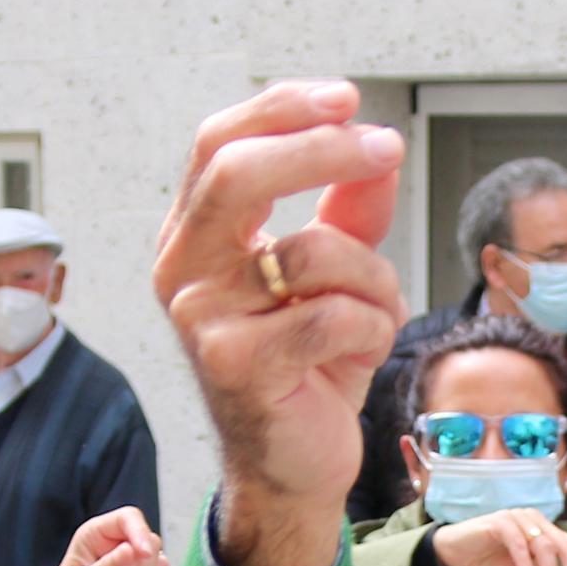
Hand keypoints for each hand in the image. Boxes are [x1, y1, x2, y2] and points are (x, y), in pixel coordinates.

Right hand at [152, 80, 407, 565]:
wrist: (294, 466)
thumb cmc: (309, 365)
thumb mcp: (338, 274)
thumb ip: (351, 209)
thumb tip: (379, 148)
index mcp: (192, 238)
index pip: (218, 144)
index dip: (282, 110)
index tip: (347, 99)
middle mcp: (181, 272)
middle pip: (238, 173)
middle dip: (322, 150)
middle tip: (385, 149)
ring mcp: (201, 321)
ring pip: (309, 252)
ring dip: (373, 276)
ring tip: (382, 308)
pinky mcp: (237, 367)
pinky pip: (332, 316)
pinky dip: (372, 326)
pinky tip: (365, 348)